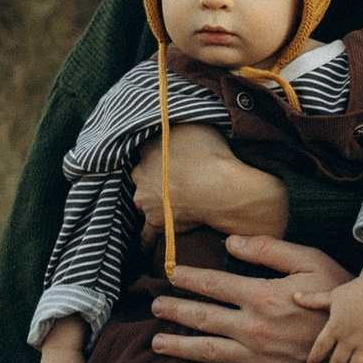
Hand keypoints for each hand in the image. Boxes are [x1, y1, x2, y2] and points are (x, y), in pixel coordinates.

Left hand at [131, 126, 288, 240]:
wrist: (222, 189)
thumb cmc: (211, 154)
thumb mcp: (193, 125)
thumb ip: (176, 123)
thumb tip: (172, 117)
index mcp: (146, 150)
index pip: (146, 150)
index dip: (160, 154)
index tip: (172, 157)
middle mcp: (140, 175)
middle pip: (143, 175)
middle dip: (155, 177)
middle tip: (176, 179)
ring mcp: (146, 201)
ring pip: (145, 199)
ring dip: (154, 199)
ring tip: (170, 201)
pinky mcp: (157, 223)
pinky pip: (145, 234)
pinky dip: (144, 239)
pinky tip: (143, 245)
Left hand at [149, 234, 345, 362]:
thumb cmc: (340, 296)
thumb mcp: (311, 261)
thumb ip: (269, 251)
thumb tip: (231, 244)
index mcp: (261, 295)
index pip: (214, 284)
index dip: (190, 278)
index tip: (172, 274)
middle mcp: (252, 327)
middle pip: (203, 317)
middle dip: (175, 310)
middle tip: (154, 307)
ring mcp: (257, 357)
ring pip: (207, 351)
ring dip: (179, 346)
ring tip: (156, 343)